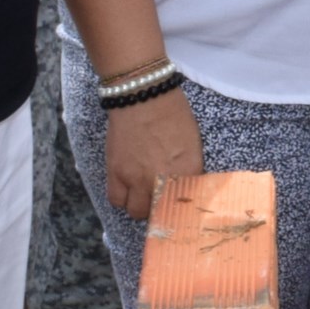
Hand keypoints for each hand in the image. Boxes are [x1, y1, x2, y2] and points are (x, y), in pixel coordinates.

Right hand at [106, 85, 203, 219]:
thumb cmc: (172, 112)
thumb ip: (190, 168)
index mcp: (189, 170)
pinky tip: (127, 188)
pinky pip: (116, 200)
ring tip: (142, 194)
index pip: (188, 203)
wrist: (142, 95)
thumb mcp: (193, 142)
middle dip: (161, 208)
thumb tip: (186, 185)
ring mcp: (138, 179)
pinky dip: (122, 198)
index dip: (183, 205)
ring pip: (136, 211)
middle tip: (160, 198)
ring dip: (140, 205)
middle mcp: (164, 180)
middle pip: (161, 213)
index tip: (179, 204)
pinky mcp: (116, 173)